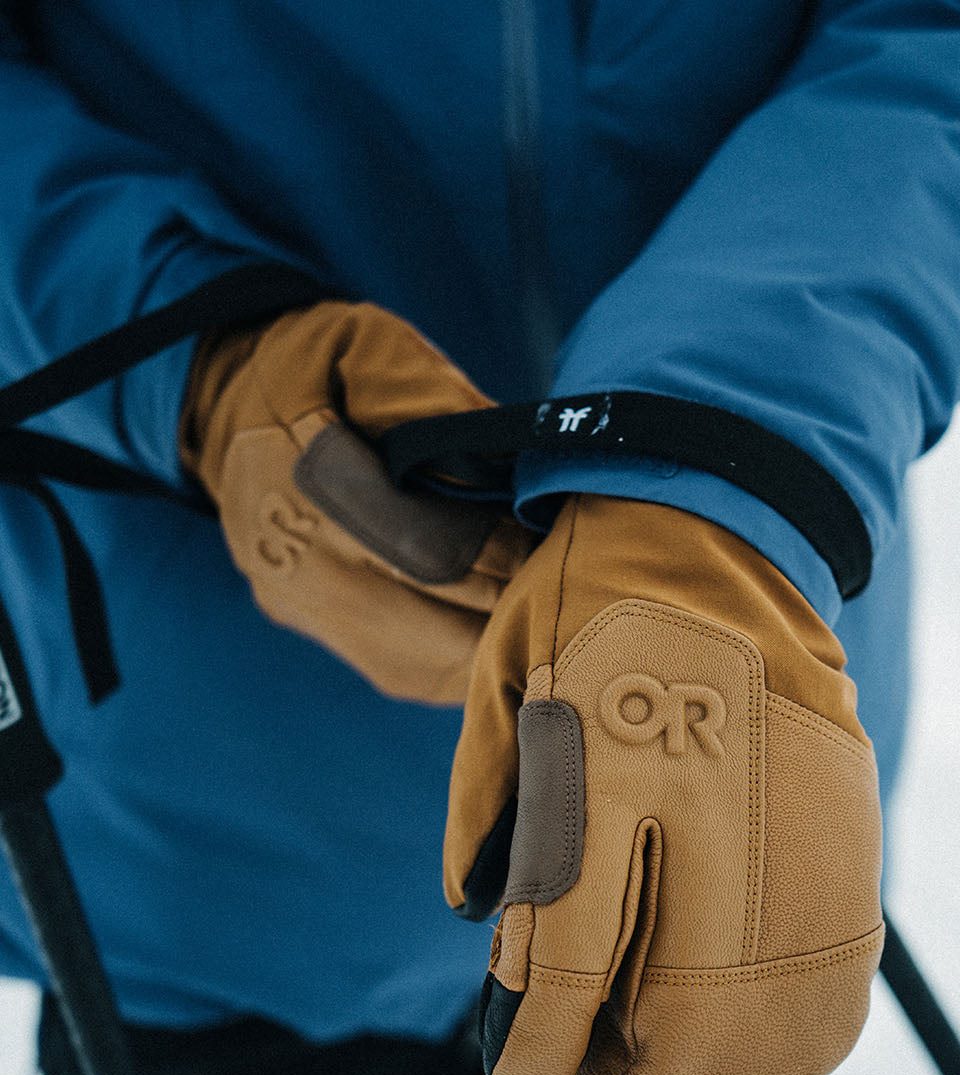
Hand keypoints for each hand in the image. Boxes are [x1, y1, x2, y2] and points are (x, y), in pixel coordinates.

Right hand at [180, 301, 534, 702]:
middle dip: (502, 599)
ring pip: (415, 659)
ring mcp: (293, 597)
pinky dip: (458, 664)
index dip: (496, 552)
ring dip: (487, 644)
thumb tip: (503, 458)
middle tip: (562, 582)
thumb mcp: (365, 343)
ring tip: (539, 615)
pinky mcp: (303, 621)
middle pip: (422, 609)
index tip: (547, 540)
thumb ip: (429, 396)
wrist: (223, 402)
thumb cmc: (313, 363)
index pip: (420, 542)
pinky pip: (397, 671)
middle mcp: (288, 551)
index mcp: (299, 472)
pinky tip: (497, 638)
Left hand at [445, 494, 883, 1074]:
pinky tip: (749, 1070)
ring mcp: (799, 825)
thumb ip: (487, 816)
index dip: (540, 1048)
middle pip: (687, 1015)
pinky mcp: (849, 832)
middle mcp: (714, 805)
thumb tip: (487, 935)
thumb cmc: (585, 609)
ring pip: (777, 1017)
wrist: (717, 536)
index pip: (571, 957)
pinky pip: (837, 976)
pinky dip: (793, 1048)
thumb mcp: (503, 689)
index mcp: (609, 762)